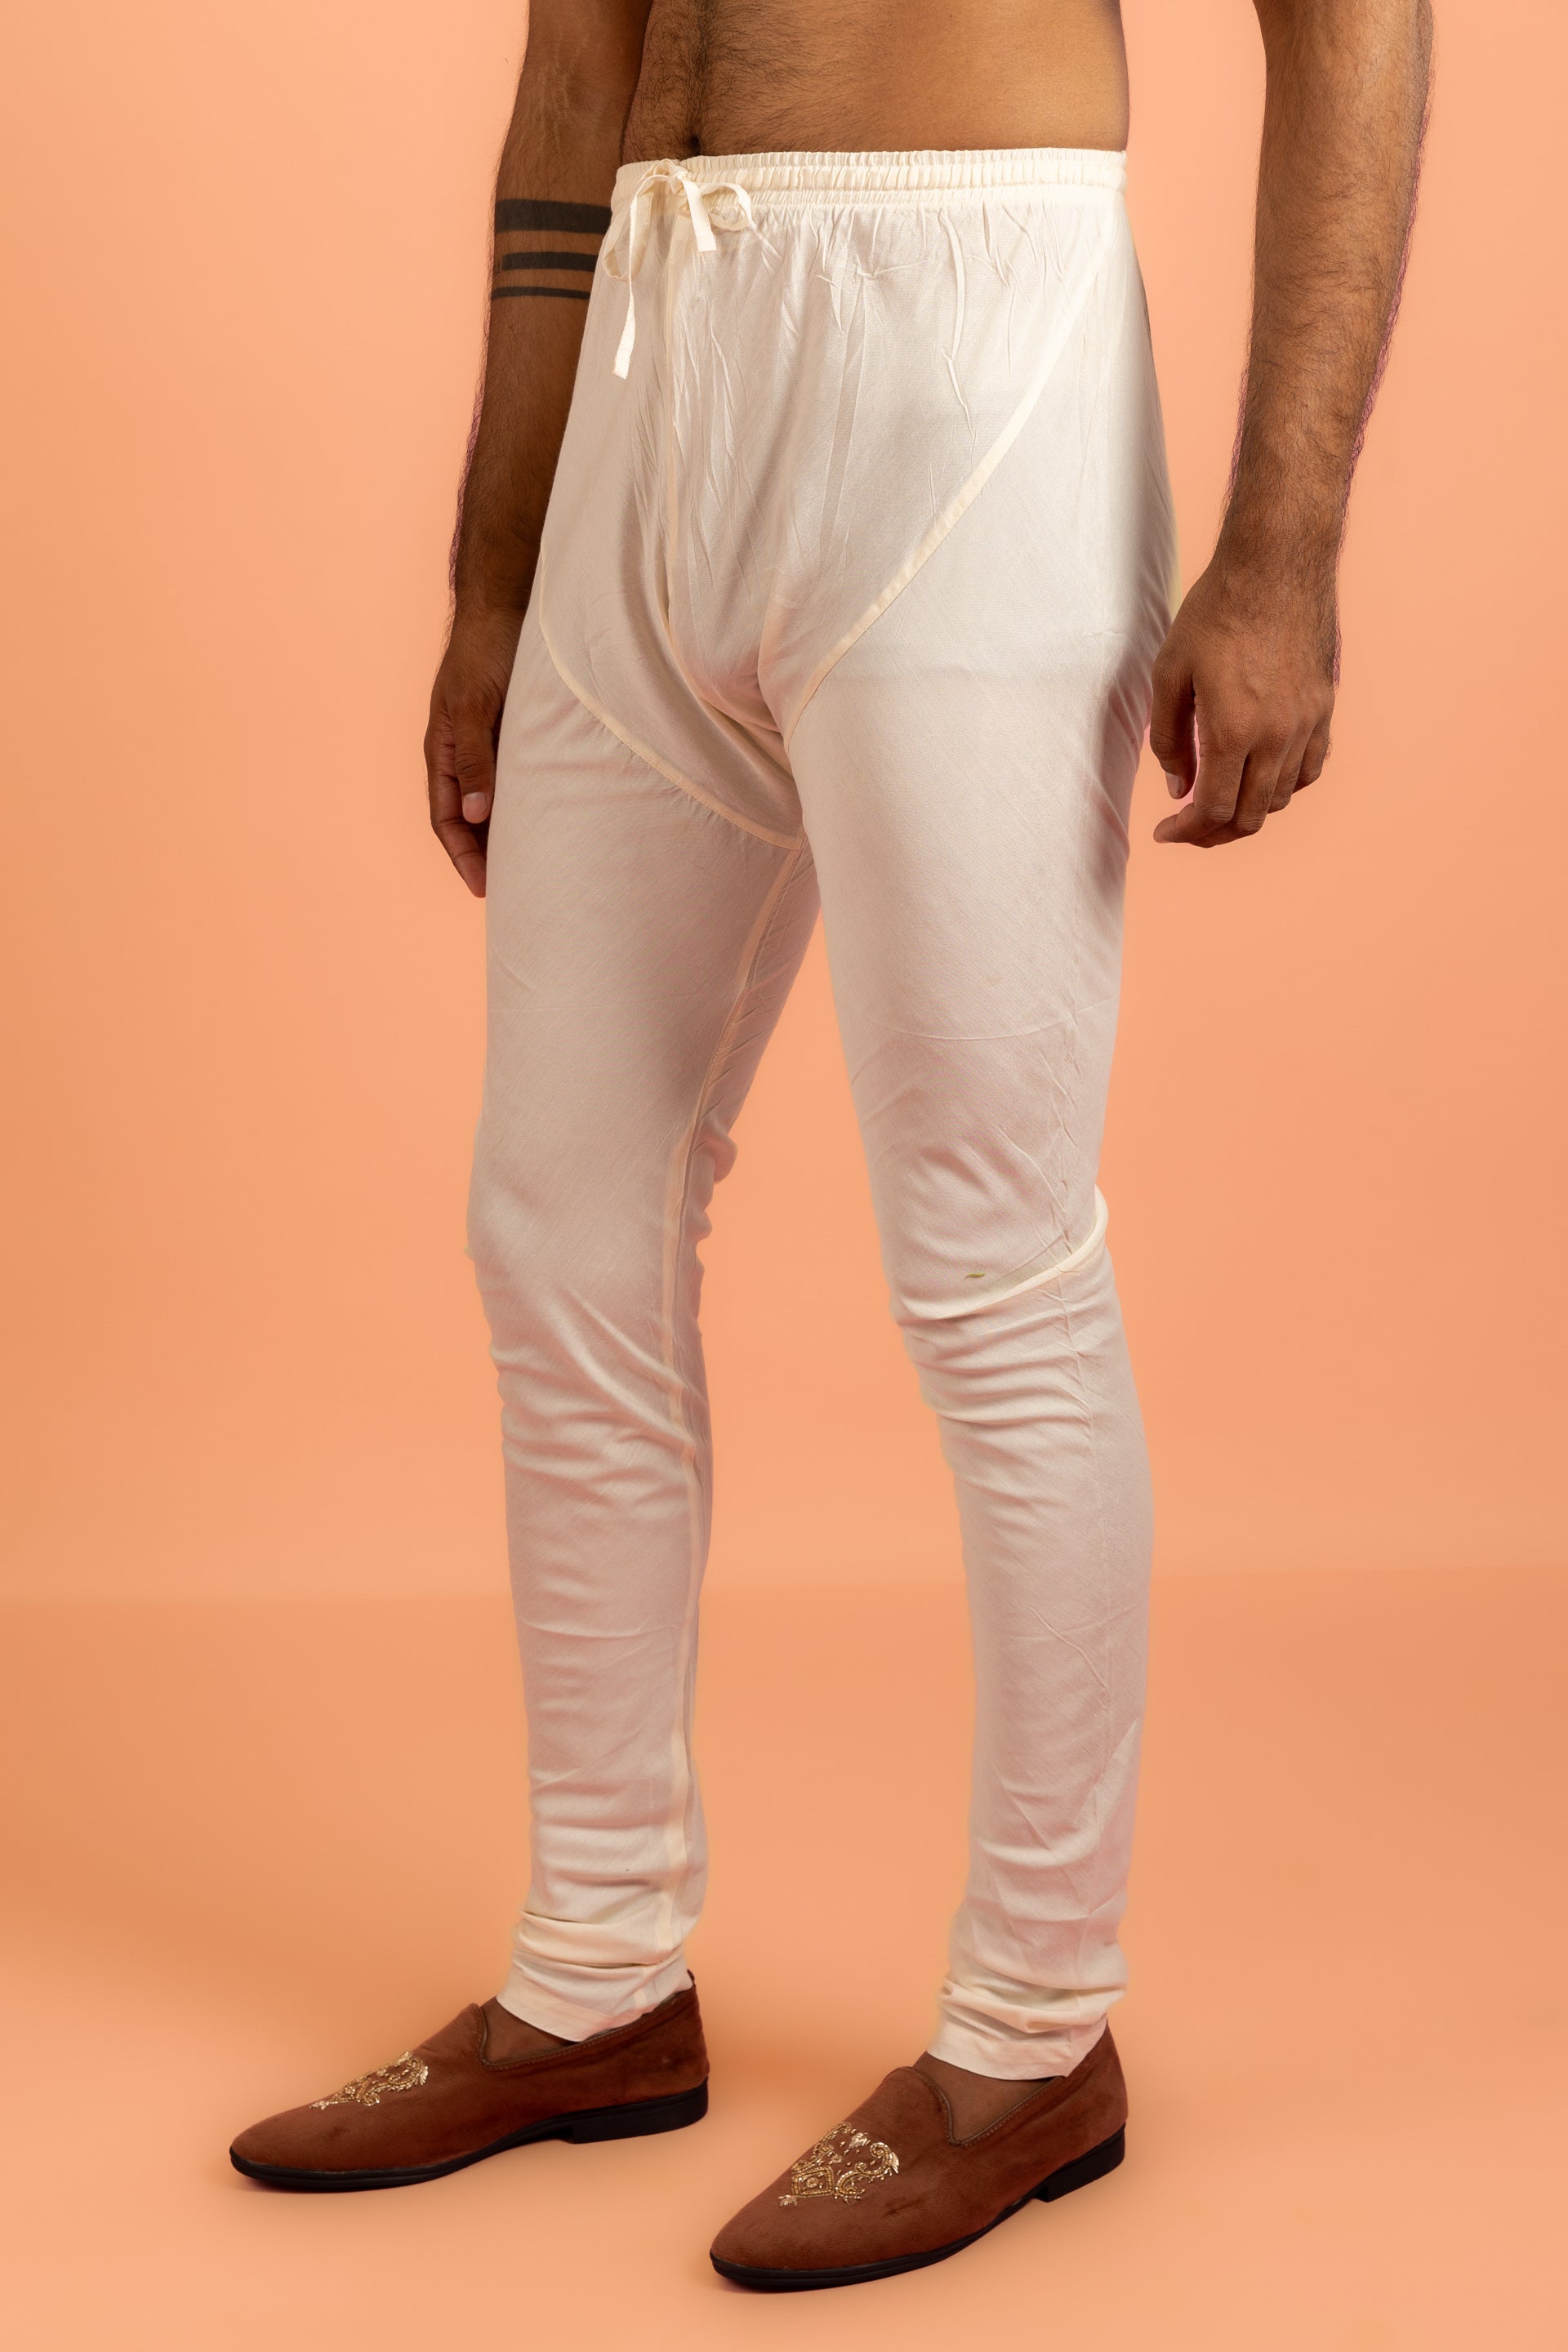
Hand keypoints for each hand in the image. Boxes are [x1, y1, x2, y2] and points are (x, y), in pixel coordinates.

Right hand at [423, 603, 527, 895]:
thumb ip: (477, 760)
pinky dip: (528, 804)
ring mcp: (488, 743)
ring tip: (533, 866)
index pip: (445, 817)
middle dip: (484, 855)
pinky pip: (518, 779)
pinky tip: (552, 820)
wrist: (507, 602)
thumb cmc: (486, 649)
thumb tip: (477, 816)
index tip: (484, 888)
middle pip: (469, 818)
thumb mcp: (476, 706)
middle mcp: (463, 753)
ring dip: (507, 833)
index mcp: (443, 750)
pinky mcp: (514, 732)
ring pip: (493, 801)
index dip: (462, 855)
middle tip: (513, 890)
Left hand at [1149, 552, 1335, 847]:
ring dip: (1247, 810)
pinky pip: (1310, 769)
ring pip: (1281, 797)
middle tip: (1189, 827)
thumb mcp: (1169, 673)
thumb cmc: (1215, 612)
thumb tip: (1179, 788)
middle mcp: (1277, 735)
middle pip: (1250, 817)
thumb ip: (1168, 739)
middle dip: (1214, 833)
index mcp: (1233, 730)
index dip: (1186, 832)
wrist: (1276, 565)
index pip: (1213, 810)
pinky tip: (1260, 777)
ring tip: (1220, 800)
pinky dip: (1283, 786)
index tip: (1165, 832)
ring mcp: (1307, 723)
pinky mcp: (1325, 708)